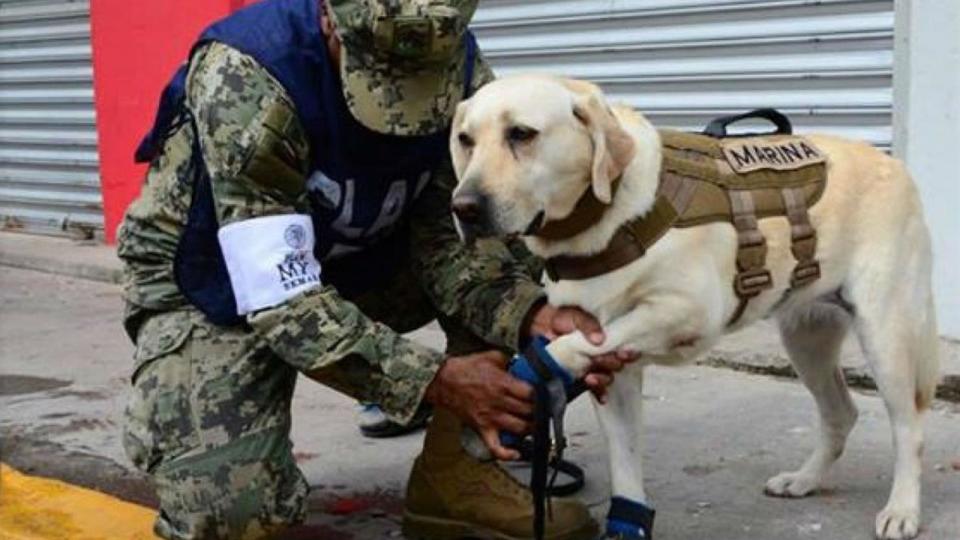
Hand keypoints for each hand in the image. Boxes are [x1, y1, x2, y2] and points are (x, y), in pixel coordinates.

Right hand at [424, 351, 533, 459]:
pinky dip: (507, 454)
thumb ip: (510, 360)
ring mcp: (490, 418)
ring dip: (531, 429)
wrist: (443, 381)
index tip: (546, 395)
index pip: (531, 394)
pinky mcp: (482, 428)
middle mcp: (498, 402)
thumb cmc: (464, 369)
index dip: (542, 395)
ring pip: (520, 429)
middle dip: (540, 412)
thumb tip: (522, 364)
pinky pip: (496, 447)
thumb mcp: (492, 356)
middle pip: (529, 412)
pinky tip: (516, 453)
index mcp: (503, 384)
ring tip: (535, 425)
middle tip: (544, 411)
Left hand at [525, 303, 639, 402]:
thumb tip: (599, 338)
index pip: (624, 347)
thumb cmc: (565, 318)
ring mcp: (593, 366)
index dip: (627, 353)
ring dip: (602, 380)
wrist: (544, 325)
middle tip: (599, 361)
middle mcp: (604, 353)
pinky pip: (596, 388)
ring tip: (591, 378)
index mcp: (608, 337)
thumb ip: (588, 324)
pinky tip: (601, 398)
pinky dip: (600, 393)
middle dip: (611, 364)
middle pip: (616, 364)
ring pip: (606, 377)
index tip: (622, 354)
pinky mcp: (583, 376)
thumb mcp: (577, 315)